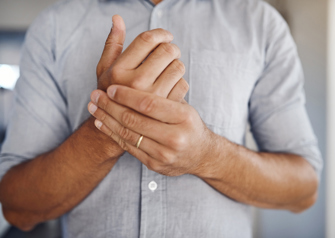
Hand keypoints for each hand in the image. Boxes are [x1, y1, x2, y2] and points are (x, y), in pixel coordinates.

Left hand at [88, 85, 215, 176]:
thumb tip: (141, 69)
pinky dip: (112, 134)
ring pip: (128, 134)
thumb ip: (165, 93)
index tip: (110, 87)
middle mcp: (175, 137)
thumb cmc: (190, 124)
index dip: (126, 95)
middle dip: (110, 106)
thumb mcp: (184, 106)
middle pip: (134, 119)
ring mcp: (164, 154)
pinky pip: (128, 147)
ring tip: (93, 107)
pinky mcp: (154, 164)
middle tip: (95, 95)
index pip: (149, 104)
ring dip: (107, 119)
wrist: (201, 155)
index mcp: (184, 117)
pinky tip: (101, 123)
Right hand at [96, 15, 188, 101]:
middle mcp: (136, 83)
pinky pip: (183, 84)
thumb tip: (117, 18)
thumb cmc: (112, 94)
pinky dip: (179, 82)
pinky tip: (171, 86)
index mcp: (120, 71)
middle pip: (166, 51)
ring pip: (178, 66)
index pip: (147, 40)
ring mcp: (153, 97)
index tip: (166, 35)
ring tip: (169, 70)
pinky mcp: (166, 108)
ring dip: (177, 64)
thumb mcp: (105, 70)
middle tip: (170, 52)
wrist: (121, 128)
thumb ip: (112, 44)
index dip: (160, 33)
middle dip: (171, 47)